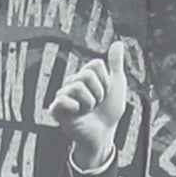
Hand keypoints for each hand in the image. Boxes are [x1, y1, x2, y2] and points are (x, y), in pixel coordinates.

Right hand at [42, 40, 133, 171]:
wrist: (104, 133)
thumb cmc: (109, 111)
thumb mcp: (117, 84)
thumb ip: (116, 63)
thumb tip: (118, 43)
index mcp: (84, 76)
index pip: (96, 65)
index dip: (106, 80)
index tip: (106, 92)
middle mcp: (72, 83)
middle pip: (87, 74)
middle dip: (99, 92)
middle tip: (97, 103)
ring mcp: (64, 95)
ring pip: (78, 86)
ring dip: (90, 101)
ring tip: (88, 110)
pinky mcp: (57, 109)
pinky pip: (63, 99)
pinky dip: (76, 107)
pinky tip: (77, 114)